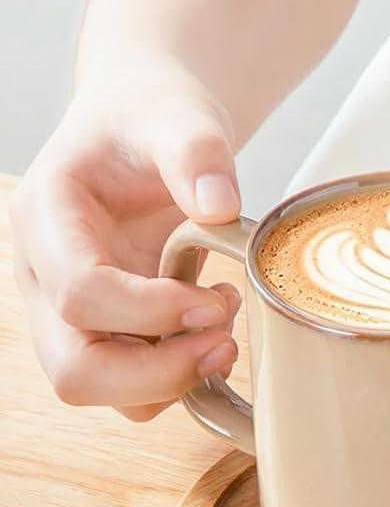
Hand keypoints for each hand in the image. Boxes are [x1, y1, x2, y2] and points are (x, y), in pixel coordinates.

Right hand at [13, 57, 243, 420]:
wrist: (149, 123)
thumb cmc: (154, 116)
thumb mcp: (180, 115)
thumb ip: (198, 152)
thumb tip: (220, 207)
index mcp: (46, 218)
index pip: (79, 294)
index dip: (152, 312)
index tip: (215, 299)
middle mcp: (46, 275)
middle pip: (75, 370)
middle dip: (159, 373)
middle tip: (225, 341)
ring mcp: (72, 311)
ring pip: (104, 390)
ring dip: (174, 380)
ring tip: (226, 328)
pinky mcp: (109, 330)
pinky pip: (135, 387)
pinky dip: (181, 376)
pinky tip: (216, 328)